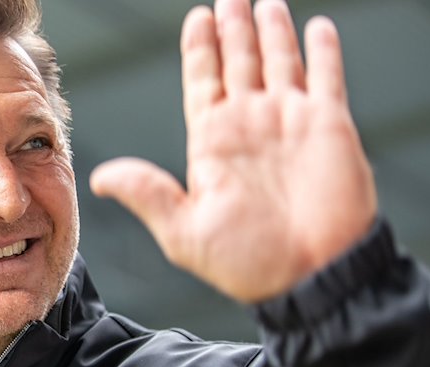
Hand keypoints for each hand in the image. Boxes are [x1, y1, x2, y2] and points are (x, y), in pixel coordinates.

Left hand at [90, 0, 377, 301]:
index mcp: (214, 143)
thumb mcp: (183, 230)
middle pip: (238, 63)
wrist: (310, 277)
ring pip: (279, 62)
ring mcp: (291, 122)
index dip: (200, 49)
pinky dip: (322, 51)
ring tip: (263, 3)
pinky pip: (326, 78)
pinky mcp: (330, 126)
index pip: (203, 82)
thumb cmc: (247, 262)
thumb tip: (99, 178)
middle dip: (233, 28)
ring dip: (272, 31)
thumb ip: (146, 193)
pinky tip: (316, 27)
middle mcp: (250, 125)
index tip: (197, 17)